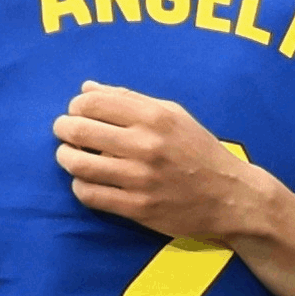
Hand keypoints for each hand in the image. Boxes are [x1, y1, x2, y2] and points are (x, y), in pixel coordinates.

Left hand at [51, 82, 270, 242]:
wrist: (230, 196)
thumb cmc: (199, 151)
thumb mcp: (173, 114)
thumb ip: (129, 99)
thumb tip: (87, 88)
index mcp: (155, 116)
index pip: (93, 103)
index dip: (76, 106)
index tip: (76, 112)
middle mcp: (146, 145)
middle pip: (79, 131)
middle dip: (63, 129)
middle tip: (64, 132)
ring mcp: (140, 178)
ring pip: (78, 165)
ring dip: (66, 158)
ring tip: (70, 155)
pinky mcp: (137, 208)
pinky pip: (89, 195)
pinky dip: (80, 186)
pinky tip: (87, 181)